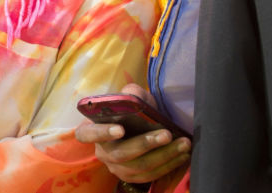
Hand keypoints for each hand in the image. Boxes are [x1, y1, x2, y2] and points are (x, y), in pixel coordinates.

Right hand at [74, 84, 190, 183]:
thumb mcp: (129, 97)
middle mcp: (102, 152)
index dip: (102, 133)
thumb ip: (131, 94)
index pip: (87, 134)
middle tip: (167, 134)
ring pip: (139, 167)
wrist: (137, 126)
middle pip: (122, 153)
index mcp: (91, 129)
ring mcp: (116, 168)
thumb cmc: (129, 110)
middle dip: (146, 144)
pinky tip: (182, 154)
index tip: (120, 129)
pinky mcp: (131, 176)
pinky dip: (168, 165)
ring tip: (184, 143)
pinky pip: (150, 175)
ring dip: (164, 155)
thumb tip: (134, 97)